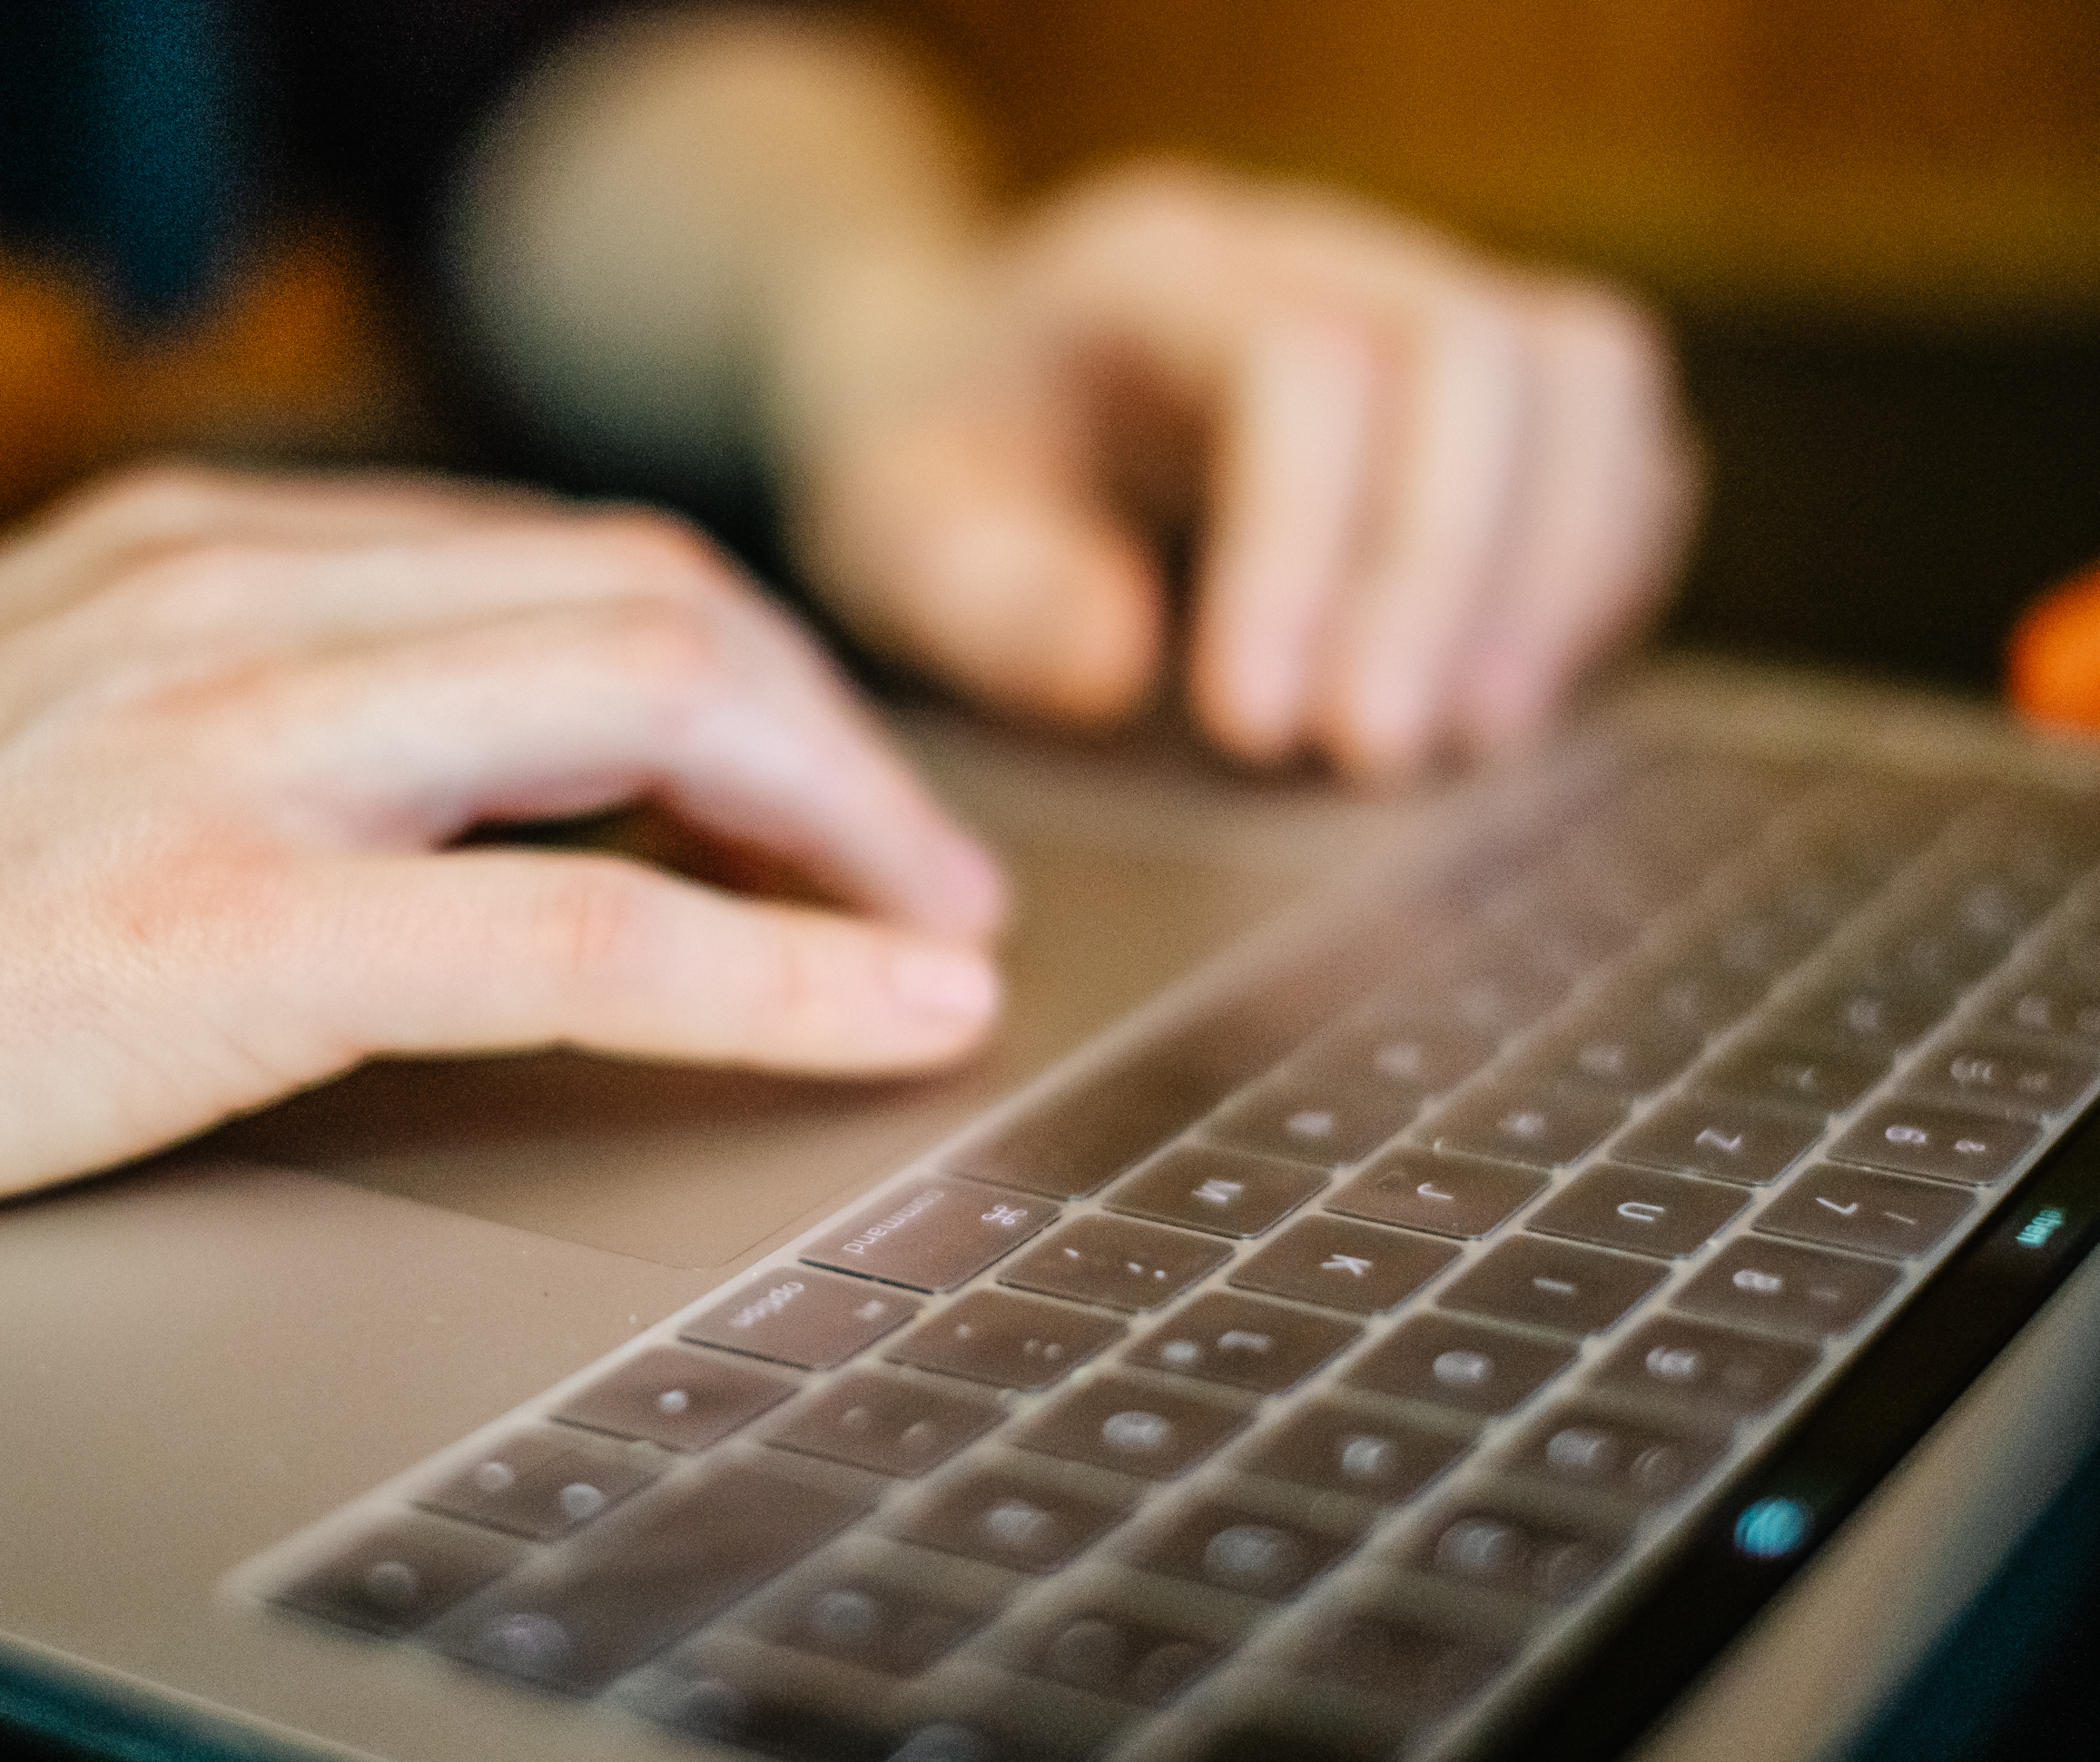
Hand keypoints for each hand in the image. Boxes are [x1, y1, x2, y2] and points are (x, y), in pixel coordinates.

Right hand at [0, 467, 1003, 1279]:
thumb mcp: (43, 720)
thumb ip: (249, 709)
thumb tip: (458, 789)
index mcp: (205, 549)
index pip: (566, 556)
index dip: (744, 668)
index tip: (822, 779)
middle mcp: (238, 599)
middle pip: (654, 599)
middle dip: (832, 734)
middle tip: (926, 868)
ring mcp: (230, 751)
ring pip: (655, 705)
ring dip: (844, 824)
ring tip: (933, 935)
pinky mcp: (212, 933)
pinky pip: (578, 938)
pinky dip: (776, 971)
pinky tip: (894, 1014)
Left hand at [772, 165, 1698, 778]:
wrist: (974, 391)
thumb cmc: (940, 472)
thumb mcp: (898, 538)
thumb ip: (988, 602)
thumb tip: (1121, 667)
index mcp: (1154, 273)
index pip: (1297, 364)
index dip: (1304, 552)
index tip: (1255, 726)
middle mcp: (1314, 253)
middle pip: (1473, 351)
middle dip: (1444, 572)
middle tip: (1376, 756)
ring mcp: (1420, 300)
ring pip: (1584, 370)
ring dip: (1552, 572)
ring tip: (1470, 739)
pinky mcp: (1487, 389)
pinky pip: (1615, 437)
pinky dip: (1593, 568)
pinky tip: (1507, 691)